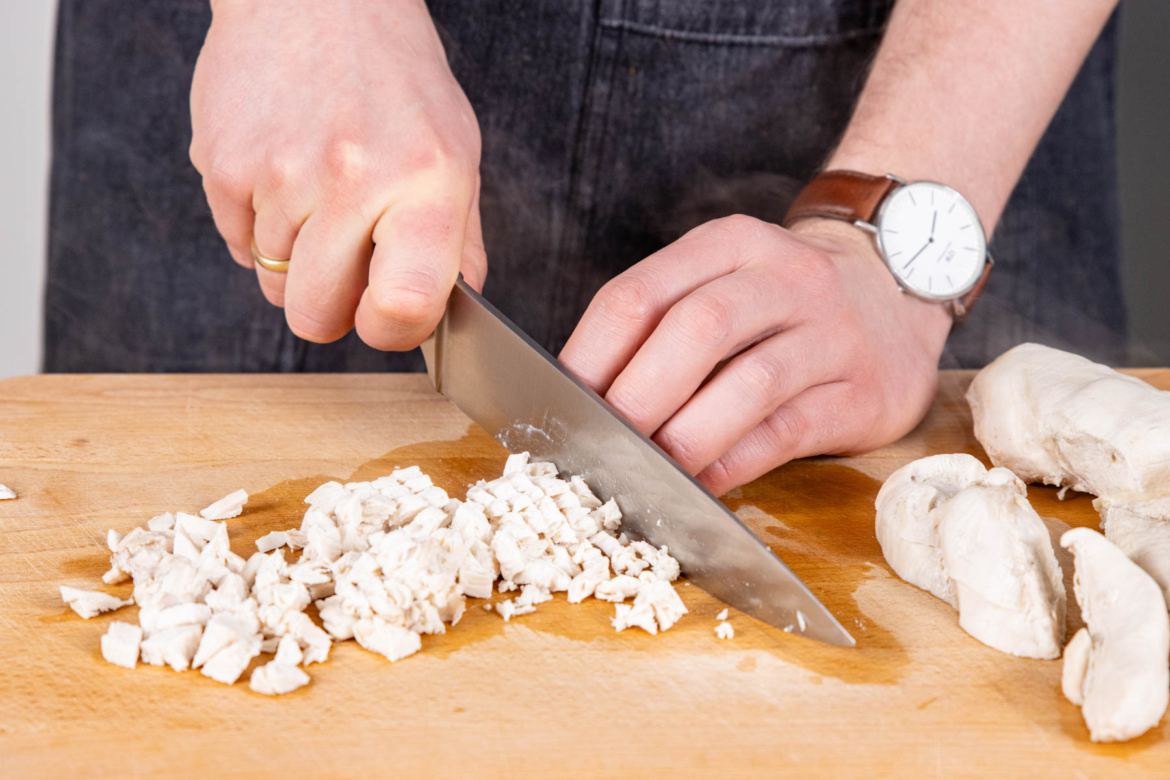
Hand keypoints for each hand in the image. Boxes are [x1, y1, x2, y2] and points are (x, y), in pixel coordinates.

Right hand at [189, 0, 484, 348]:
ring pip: (272, 286)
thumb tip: (455, 311)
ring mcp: (279, 173)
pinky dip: (260, 230)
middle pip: (315, 318)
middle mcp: (351, 179)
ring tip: (320, 195)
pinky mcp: (223, 164)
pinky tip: (286, 176)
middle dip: (331, 307)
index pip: (401, 307)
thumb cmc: (396, 78)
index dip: (392, 331)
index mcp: (425, 182)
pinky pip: (237, 247)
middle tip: (348, 263)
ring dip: (297, 262)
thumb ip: (460, 241)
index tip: (388, 315)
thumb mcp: (456, 152)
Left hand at [559, 215, 952, 494]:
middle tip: (600, 447)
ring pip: (746, 385)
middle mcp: (785, 277)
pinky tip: (700, 484)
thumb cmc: (781, 304)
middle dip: (635, 399)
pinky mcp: (861, 391)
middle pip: (693, 332)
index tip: (557, 405)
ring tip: (645, 472)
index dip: (589, 358)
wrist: (897, 294)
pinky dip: (732, 465)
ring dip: (684, 439)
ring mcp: (832, 333)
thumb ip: (662, 328)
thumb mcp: (724, 283)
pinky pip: (785, 432)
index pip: (638, 295)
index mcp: (729, 245)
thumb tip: (581, 402)